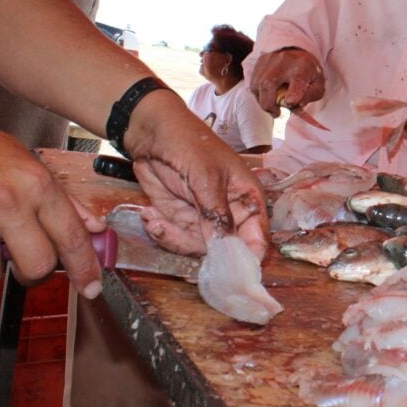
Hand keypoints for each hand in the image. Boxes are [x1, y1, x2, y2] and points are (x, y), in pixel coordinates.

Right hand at [0, 129, 104, 297]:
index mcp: (36, 185)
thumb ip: (64, 200)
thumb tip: (95, 227)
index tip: (91, 286)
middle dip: (32, 272)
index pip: (71, 236)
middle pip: (37, 264)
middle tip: (24, 263)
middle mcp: (10, 202)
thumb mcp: (30, 165)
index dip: (84, 267)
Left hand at [123, 92, 268, 259]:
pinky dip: (160, 232)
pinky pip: (175, 240)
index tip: (229, 274)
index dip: (247, 259)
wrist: (152, 132)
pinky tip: (149, 214)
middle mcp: (231, 215)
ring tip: (154, 218)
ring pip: (196, 250)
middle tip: (171, 234)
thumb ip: (217, 215)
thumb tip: (227, 251)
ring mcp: (204, 219)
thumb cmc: (190, 144)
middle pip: (225, 252)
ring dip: (172, 239)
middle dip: (197, 250)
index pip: (257, 239)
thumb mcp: (206, 178)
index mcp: (248, 200)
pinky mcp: (180, 220)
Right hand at [250, 48, 325, 115]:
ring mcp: (268, 62)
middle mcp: (284, 62)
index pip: (298, 80)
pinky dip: (259, 95)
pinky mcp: (258, 64)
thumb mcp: (318, 83)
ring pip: (257, 86)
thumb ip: (311, 95)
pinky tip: (268, 96)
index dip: (294, 92)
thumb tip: (297, 105)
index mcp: (303, 67)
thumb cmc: (308, 72)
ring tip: (274, 105)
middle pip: (269, 84)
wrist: (296, 50)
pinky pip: (253, 84)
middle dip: (269, 104)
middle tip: (277, 113)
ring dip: (263, 101)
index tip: (290, 102)